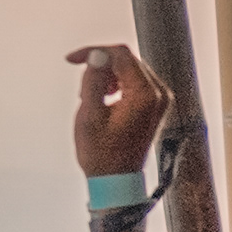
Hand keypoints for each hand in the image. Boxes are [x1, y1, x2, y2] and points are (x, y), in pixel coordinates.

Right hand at [68, 43, 171, 177]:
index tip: (72, 59)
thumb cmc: (102, 154)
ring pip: (128, 70)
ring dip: (106, 77)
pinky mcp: (155, 105)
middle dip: (100, 67)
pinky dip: (115, 85)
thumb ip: (93, 81)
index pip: (121, 55)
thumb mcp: (89, 115)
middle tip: (83, 89)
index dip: (94, 51)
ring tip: (92, 99)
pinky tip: (103, 101)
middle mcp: (159, 94)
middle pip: (126, 60)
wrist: (116, 179)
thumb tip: (97, 55)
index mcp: (146, 95)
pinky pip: (133, 82)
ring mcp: (159, 100)